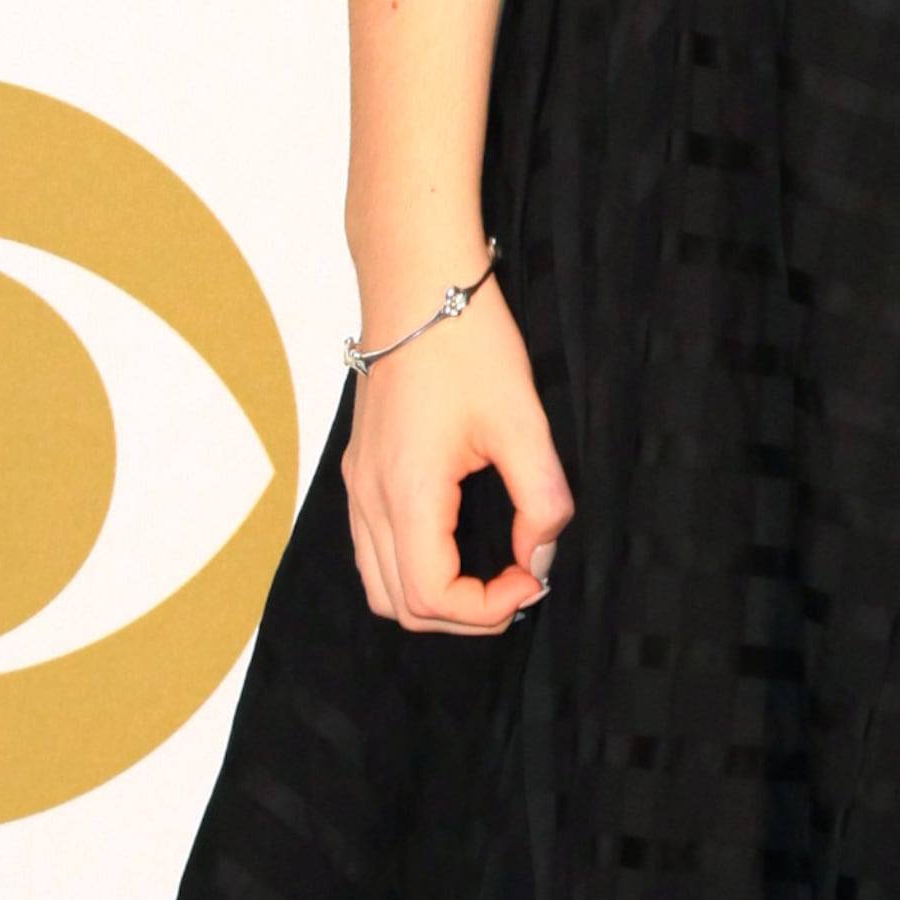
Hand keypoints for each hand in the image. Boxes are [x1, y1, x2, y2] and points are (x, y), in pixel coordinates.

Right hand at [341, 282, 573, 633]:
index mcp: (407, 493)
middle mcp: (370, 498)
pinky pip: (373, 549)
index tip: (532, 577)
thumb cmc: (467, 344)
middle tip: (518, 584)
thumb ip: (541, 500)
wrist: (415, 284)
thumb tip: (539, 556)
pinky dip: (411, 570)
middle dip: (465, 615)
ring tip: (490, 575)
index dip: (488, 609)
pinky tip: (457, 546)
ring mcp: (358, 485)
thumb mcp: (523, 423)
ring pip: (379, 584)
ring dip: (435, 599)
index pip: (432, 598)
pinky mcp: (361, 470)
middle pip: (400, 606)